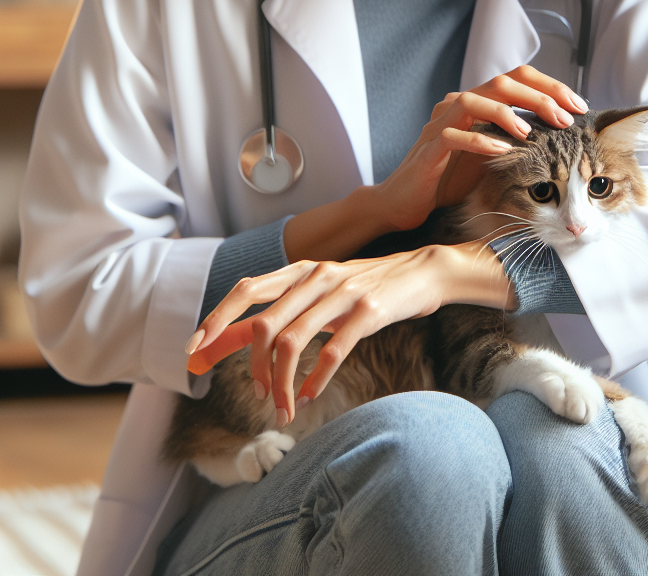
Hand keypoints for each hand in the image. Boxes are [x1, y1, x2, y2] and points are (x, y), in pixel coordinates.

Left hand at [185, 240, 514, 425]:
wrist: (421, 272)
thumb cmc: (363, 288)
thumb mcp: (316, 295)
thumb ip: (273, 315)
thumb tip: (219, 340)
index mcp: (299, 270)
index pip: (245, 290)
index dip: (215, 321)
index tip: (193, 355)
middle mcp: (316, 277)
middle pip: (264, 323)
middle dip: (252, 367)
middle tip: (257, 395)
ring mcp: (342, 292)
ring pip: (293, 342)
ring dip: (280, 383)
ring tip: (282, 409)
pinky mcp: (369, 311)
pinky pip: (333, 350)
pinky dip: (315, 379)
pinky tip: (308, 396)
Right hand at [375, 65, 588, 231]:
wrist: (407, 201)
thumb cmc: (453, 177)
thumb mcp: (494, 153)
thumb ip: (519, 136)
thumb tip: (565, 130)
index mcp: (478, 102)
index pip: (517, 78)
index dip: (550, 86)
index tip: (579, 106)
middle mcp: (458, 104)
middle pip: (501, 83)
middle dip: (538, 97)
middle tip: (565, 118)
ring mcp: (441, 123)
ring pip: (473, 100)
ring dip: (506, 113)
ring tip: (531, 131)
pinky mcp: (429, 147)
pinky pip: (453, 135)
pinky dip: (479, 140)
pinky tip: (502, 150)